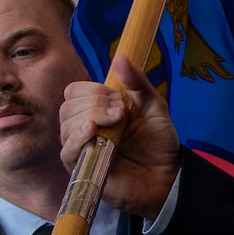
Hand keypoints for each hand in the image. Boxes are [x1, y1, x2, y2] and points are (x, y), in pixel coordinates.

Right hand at [60, 53, 179, 220]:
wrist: (167, 176)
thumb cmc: (158, 143)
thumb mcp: (153, 106)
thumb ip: (137, 82)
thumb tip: (120, 58)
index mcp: (97, 110)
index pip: (75, 92)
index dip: (92, 91)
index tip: (118, 99)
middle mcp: (84, 128)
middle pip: (68, 106)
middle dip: (94, 104)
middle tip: (121, 114)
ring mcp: (81, 148)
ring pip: (66, 126)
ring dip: (89, 118)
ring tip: (116, 125)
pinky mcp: (81, 169)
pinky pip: (67, 150)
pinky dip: (76, 138)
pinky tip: (92, 132)